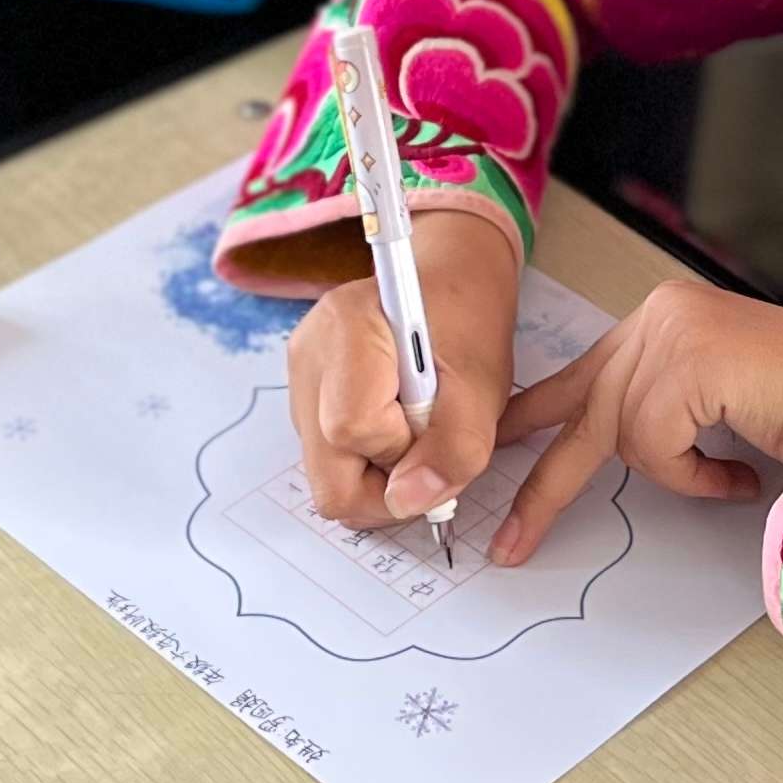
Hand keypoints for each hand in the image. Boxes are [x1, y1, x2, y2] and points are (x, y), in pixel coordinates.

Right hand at [282, 210, 518, 534]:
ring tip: (417, 429)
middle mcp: (309, 353)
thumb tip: (407, 502)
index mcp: (348, 328)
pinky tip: (397, 425)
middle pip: (327, 472)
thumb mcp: (483, 387)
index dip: (400, 454)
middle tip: (428, 452)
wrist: (451, 279)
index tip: (435, 434)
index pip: (351, 431)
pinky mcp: (304, 395)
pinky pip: (328, 457)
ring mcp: (299, 377)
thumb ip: (454, 448)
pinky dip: (367, 458)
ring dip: (379, 471)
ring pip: (326, 473)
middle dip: (386, 483)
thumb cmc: (469, 321)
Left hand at [491, 277, 782, 567]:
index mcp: (660, 319)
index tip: (496, 450)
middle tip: (508, 543)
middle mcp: (658, 314)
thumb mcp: (705, 407)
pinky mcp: (688, 361)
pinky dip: (696, 474)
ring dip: (676, 472)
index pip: (579, 374)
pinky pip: (658, 448)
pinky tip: (739, 469)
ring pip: (623, 436)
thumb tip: (603, 452)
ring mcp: (671, 332)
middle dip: (545, 486)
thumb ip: (657, 412)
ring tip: (727, 473)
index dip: (535, 420)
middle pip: (579, 410)